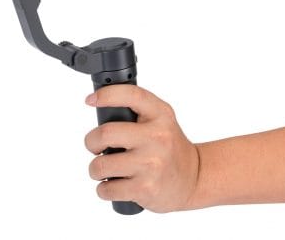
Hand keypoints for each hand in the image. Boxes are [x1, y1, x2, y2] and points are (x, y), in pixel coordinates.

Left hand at [84, 85, 200, 212]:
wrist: (194, 177)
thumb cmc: (169, 145)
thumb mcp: (161, 119)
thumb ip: (137, 109)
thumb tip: (99, 101)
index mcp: (160, 115)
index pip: (132, 96)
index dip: (107, 94)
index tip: (90, 100)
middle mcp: (157, 137)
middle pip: (106, 133)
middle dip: (91, 142)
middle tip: (95, 147)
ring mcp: (152, 164)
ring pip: (101, 165)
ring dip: (95, 169)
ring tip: (105, 169)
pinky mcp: (146, 189)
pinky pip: (107, 189)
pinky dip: (103, 189)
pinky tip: (114, 184)